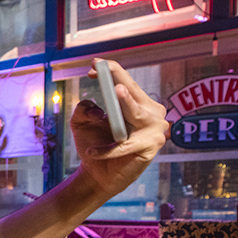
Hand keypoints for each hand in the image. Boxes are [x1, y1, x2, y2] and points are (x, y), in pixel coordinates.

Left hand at [70, 65, 168, 196]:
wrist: (98, 173)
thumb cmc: (94, 143)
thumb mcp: (82, 122)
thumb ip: (84, 109)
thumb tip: (97, 110)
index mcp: (135, 101)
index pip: (126, 81)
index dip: (112, 71)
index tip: (95, 64)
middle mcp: (150, 111)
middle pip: (134, 93)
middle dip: (120, 80)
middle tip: (107, 73)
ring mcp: (155, 128)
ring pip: (138, 114)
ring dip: (127, 106)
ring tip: (117, 94)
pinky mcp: (151, 147)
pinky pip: (127, 145)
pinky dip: (108, 149)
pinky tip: (92, 152)